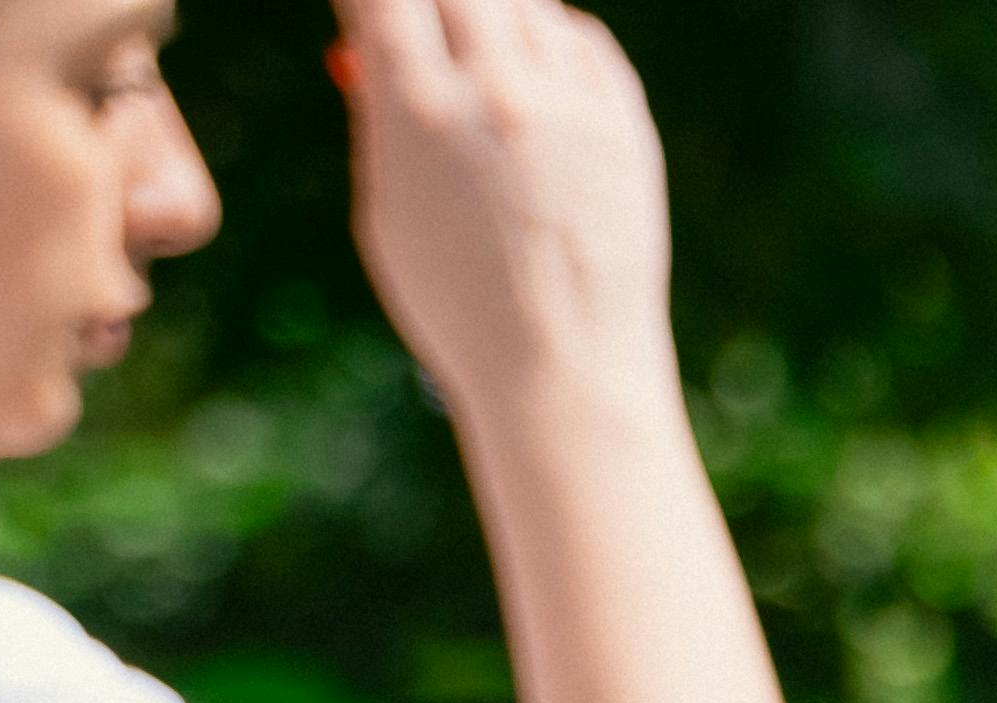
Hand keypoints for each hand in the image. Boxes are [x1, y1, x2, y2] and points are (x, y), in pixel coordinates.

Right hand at [332, 0, 677, 414]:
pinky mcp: (627, 127)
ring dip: (493, 12)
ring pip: (527, 3)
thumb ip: (384, 119)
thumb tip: (373, 49)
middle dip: (431, 1)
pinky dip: (552, 39)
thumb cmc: (459, 305)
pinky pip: (583, 42)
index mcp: (422, 111)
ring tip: (475, 48)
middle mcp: (501, 92)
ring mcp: (573, 106)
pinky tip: (532, 65)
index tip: (370, 13)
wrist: (569, 372)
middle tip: (421, 25)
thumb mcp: (390, 212)